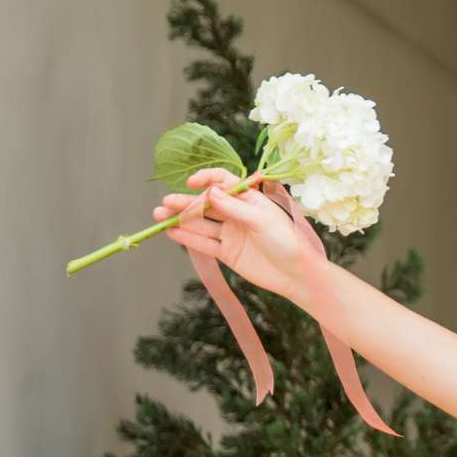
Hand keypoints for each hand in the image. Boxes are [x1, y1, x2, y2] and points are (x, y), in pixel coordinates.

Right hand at [157, 168, 310, 301]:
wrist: (297, 276)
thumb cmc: (287, 243)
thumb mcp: (263, 220)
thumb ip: (235, 207)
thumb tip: (210, 191)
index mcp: (249, 200)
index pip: (222, 183)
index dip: (206, 180)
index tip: (192, 183)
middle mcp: (237, 214)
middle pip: (206, 204)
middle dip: (185, 202)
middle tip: (166, 203)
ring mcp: (230, 233)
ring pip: (200, 223)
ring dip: (180, 219)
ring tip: (159, 216)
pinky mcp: (226, 252)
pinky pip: (203, 243)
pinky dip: (187, 237)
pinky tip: (171, 231)